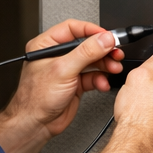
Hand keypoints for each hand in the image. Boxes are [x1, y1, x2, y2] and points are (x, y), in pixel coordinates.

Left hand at [7, 21, 124, 140]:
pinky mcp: (75, 84)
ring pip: (91, 61)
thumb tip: (104, 39)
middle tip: (116, 53)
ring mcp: (67, 70)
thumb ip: (86, 53)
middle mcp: (56, 55)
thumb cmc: (36, 97)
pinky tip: (103, 83)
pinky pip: (92, 77)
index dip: (91, 30)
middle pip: (86, 45)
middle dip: (102, 50)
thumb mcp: (63, 70)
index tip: (108, 36)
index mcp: (46, 44)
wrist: (36, 123)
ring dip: (105, 64)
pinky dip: (100, 79)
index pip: (72, 28)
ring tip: (113, 68)